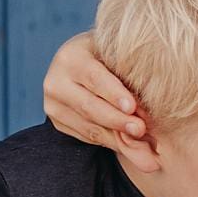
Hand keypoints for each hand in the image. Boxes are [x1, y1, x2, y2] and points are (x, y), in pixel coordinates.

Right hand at [42, 32, 145, 146]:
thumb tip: (144, 107)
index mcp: (70, 57)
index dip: (113, 94)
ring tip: (142, 143)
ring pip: (88, 127)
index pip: (94, 77)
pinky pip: (87, 136)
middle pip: (89, 107)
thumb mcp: (114, 53)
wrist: (81, 62)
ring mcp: (53, 104)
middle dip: (117, 121)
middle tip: (140, 130)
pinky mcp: (57, 122)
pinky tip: (128, 143)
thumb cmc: (106, 54)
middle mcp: (56, 82)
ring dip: (117, 137)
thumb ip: (127, 73)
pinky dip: (110, 141)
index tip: (132, 107)